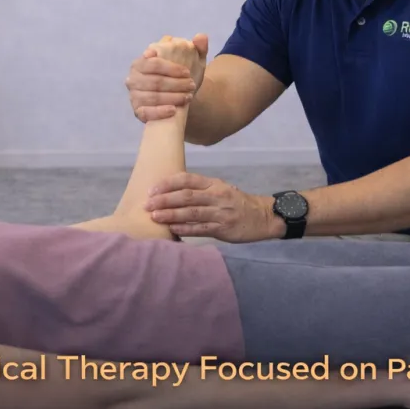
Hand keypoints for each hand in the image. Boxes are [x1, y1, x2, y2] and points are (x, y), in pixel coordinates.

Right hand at [125, 34, 208, 122]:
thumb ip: (197, 48)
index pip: (154, 63)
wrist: (176, 96)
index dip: (171, 68)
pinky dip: (160, 111)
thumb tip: (201, 37)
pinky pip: (146, 112)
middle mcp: (133, 78)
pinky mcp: (137, 111)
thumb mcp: (190, 61)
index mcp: (142, 62)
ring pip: (152, 97)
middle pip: (155, 81)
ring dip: (173, 97)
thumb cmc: (180, 76)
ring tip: (188, 97)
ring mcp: (134, 95)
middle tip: (191, 85)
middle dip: (176, 84)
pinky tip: (173, 110)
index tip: (187, 72)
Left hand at [145, 173, 277, 241]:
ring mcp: (220, 213)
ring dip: (170, 215)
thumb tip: (169, 192)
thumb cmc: (235, 202)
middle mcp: (216, 196)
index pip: (187, 179)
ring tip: (155, 217)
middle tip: (147, 205)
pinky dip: (184, 229)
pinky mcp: (223, 229)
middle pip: (186, 196)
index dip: (167, 184)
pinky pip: (200, 228)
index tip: (151, 189)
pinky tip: (172, 229)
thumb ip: (199, 189)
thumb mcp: (220, 189)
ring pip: (191, 213)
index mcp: (214, 184)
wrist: (261, 216)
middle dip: (164, 200)